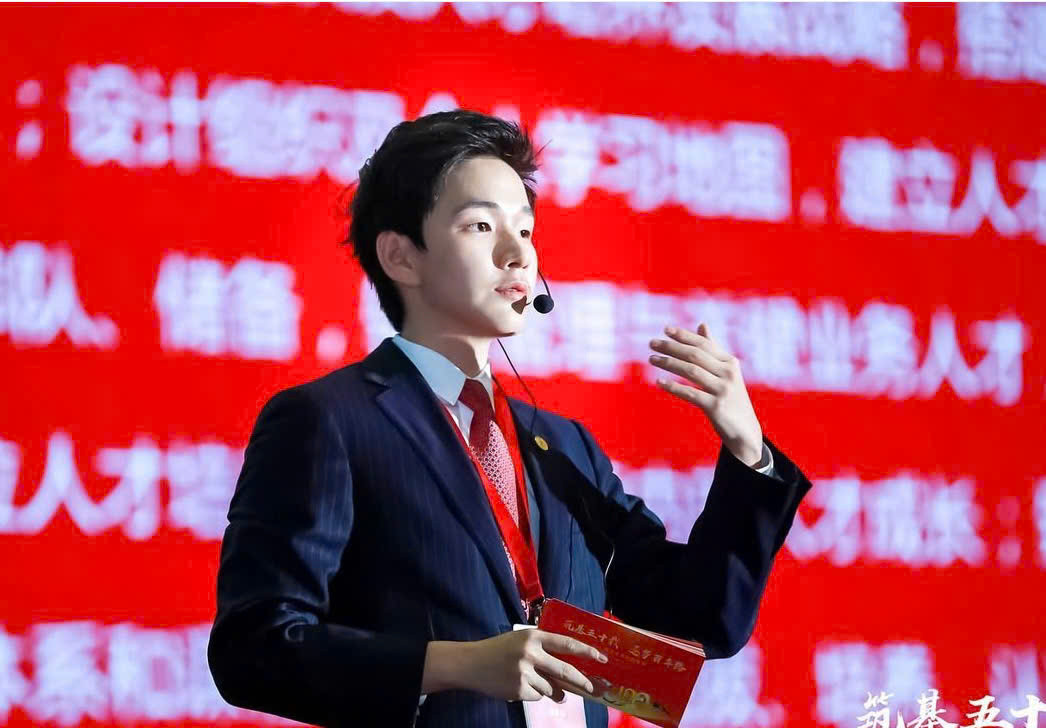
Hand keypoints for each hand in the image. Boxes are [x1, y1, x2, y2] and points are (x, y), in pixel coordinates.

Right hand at [425, 629, 606, 702]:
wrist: (471, 664)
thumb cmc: (498, 650)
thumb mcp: (520, 641)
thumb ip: (543, 651)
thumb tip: (567, 678)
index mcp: (533, 636)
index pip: (566, 644)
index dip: (586, 651)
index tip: (602, 658)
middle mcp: (530, 653)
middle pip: (565, 671)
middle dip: (583, 682)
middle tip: (595, 689)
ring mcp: (524, 672)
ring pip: (550, 688)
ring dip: (552, 691)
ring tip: (544, 687)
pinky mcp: (518, 689)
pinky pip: (536, 696)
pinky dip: (533, 694)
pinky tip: (519, 686)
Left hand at [648, 322, 763, 466]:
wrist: (745, 431)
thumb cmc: (731, 398)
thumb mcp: (725, 372)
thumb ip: (713, 350)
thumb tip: (702, 324)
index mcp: (730, 362)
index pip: (703, 344)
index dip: (684, 336)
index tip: (665, 329)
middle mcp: (728, 373)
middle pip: (695, 355)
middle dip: (672, 347)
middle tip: (651, 343)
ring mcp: (723, 390)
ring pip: (691, 371)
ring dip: (669, 363)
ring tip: (652, 359)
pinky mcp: (716, 407)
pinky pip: (690, 393)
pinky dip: (673, 387)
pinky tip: (659, 382)